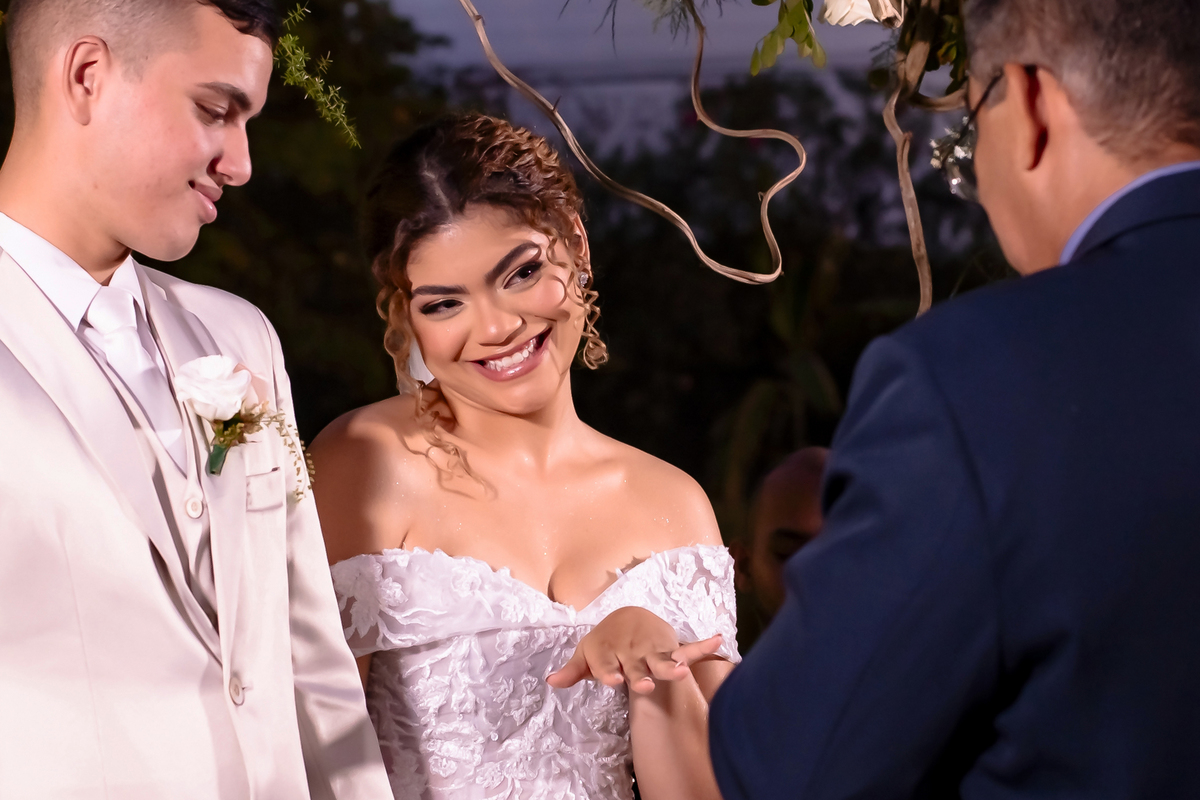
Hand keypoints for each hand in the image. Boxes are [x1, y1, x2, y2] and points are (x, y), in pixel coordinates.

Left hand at [547, 606, 722, 694]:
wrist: (627, 616)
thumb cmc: (604, 644)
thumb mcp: (586, 655)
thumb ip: (572, 671)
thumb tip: (550, 681)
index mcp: (608, 651)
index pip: (606, 664)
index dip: (609, 672)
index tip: (611, 680)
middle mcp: (631, 650)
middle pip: (636, 667)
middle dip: (640, 675)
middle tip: (643, 684)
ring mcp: (652, 649)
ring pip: (662, 659)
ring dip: (671, 665)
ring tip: (680, 671)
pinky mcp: (670, 647)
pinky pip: (688, 647)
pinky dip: (703, 645)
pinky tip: (717, 639)